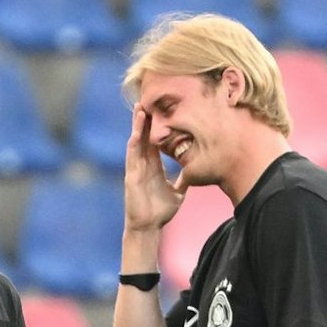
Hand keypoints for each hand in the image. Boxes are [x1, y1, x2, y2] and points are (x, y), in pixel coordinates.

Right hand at [124, 109, 185, 233]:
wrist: (149, 226)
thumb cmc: (160, 210)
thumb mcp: (178, 192)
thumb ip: (183, 180)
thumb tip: (195, 173)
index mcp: (153, 166)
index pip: (154, 141)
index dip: (156, 126)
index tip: (161, 111)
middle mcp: (143, 164)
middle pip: (143, 136)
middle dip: (144, 119)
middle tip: (147, 100)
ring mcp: (135, 169)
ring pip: (136, 142)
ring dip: (137, 126)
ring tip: (140, 109)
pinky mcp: (130, 177)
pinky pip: (132, 158)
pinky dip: (134, 145)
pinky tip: (135, 133)